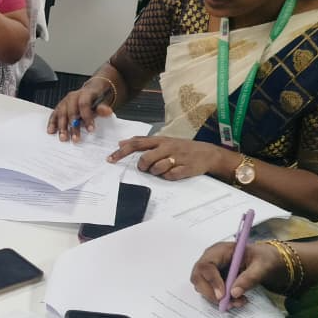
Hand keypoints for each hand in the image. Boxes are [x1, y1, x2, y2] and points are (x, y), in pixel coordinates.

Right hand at [48, 85, 114, 141]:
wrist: (92, 90)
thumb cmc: (96, 98)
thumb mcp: (103, 101)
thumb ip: (103, 108)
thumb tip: (107, 111)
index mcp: (84, 93)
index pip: (84, 104)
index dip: (87, 117)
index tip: (91, 130)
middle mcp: (73, 97)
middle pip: (71, 111)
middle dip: (73, 126)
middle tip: (75, 138)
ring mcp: (65, 101)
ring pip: (61, 113)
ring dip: (62, 127)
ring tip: (63, 138)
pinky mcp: (60, 106)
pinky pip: (54, 114)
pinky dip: (52, 123)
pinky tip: (51, 130)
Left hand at [108, 136, 229, 179]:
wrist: (207, 153)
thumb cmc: (181, 147)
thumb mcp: (162, 140)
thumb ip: (142, 141)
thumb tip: (121, 142)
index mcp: (160, 140)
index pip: (136, 144)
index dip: (122, 152)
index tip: (110, 159)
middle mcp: (167, 147)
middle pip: (145, 158)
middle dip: (142, 166)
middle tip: (145, 168)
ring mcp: (177, 158)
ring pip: (157, 168)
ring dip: (156, 172)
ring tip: (163, 169)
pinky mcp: (185, 169)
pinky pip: (170, 176)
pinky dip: (169, 177)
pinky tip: (173, 173)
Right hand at [191, 241, 286, 307]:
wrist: (264, 261)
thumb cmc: (262, 259)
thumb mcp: (262, 266)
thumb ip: (250, 278)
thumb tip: (234, 293)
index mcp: (220, 250)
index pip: (206, 265)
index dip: (212, 281)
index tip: (223, 295)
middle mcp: (211, 259)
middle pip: (198, 277)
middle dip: (210, 293)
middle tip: (228, 303)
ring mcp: (210, 269)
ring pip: (202, 286)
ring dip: (216, 298)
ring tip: (238, 302)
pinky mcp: (213, 279)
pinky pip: (209, 291)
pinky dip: (220, 299)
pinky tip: (236, 300)